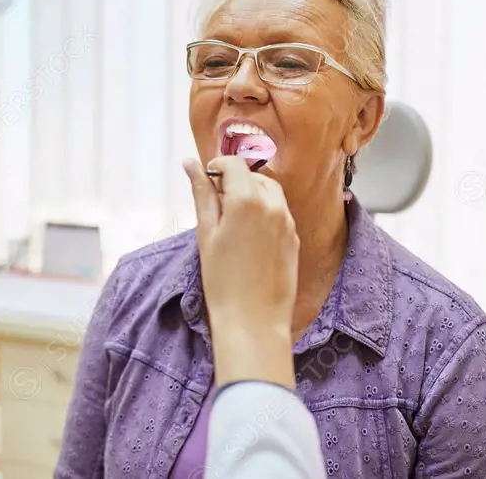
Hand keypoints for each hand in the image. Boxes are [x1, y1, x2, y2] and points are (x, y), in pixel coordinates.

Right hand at [184, 155, 299, 387]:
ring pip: (269, 192)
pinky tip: (249, 237)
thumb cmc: (222, 280)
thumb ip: (202, 194)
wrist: (253, 321)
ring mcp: (288, 221)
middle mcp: (273, 204)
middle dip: (234, 181)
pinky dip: (263, 212)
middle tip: (215, 204)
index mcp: (247, 199)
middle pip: (253, 175)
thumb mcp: (206, 233)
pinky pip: (279, 212)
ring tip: (232, 220)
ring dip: (251, 194)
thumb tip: (191, 165)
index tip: (206, 179)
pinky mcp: (294, 238)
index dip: (217, 166)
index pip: (234, 164)